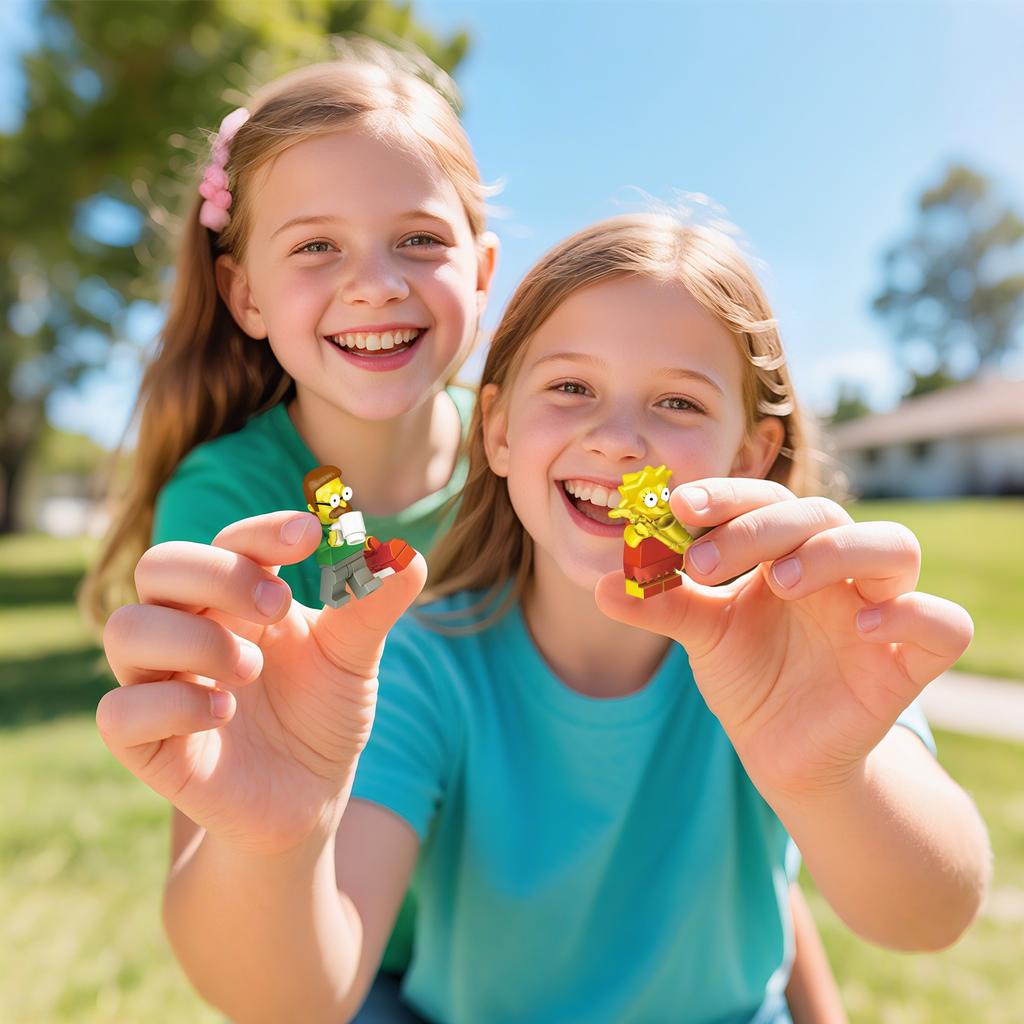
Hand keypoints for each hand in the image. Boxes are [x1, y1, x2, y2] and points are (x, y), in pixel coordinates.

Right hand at [97, 511, 425, 855]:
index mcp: (236, 598)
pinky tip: (225, 714)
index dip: (263, 531)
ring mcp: (162, 684)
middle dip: (218, 575)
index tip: (314, 535)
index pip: (228, 541)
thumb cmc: (323, 713)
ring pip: (126, 630)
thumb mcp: (355, 656)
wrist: (312, 797)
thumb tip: (407, 554)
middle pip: (159, 565)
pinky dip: (172, 705)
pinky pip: (119, 712)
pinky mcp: (148, 746)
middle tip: (278, 607)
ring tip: (251, 669)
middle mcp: (190, 630)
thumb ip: (373, 604)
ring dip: (193, 640)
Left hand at [596, 479, 972, 799]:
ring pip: (894, 548)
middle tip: (703, 563)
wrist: (782, 751)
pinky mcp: (909, 662)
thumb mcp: (700, 636)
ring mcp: (880, 611)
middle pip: (822, 516)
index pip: (767, 502)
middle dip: (761, 529)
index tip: (676, 506)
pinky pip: (943, 624)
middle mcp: (838, 570)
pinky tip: (862, 628)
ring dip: (834, 553)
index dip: (727, 497)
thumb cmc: (749, 677)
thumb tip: (599, 583)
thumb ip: (660, 604)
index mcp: (789, 552)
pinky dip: (912, 616)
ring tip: (776, 584)